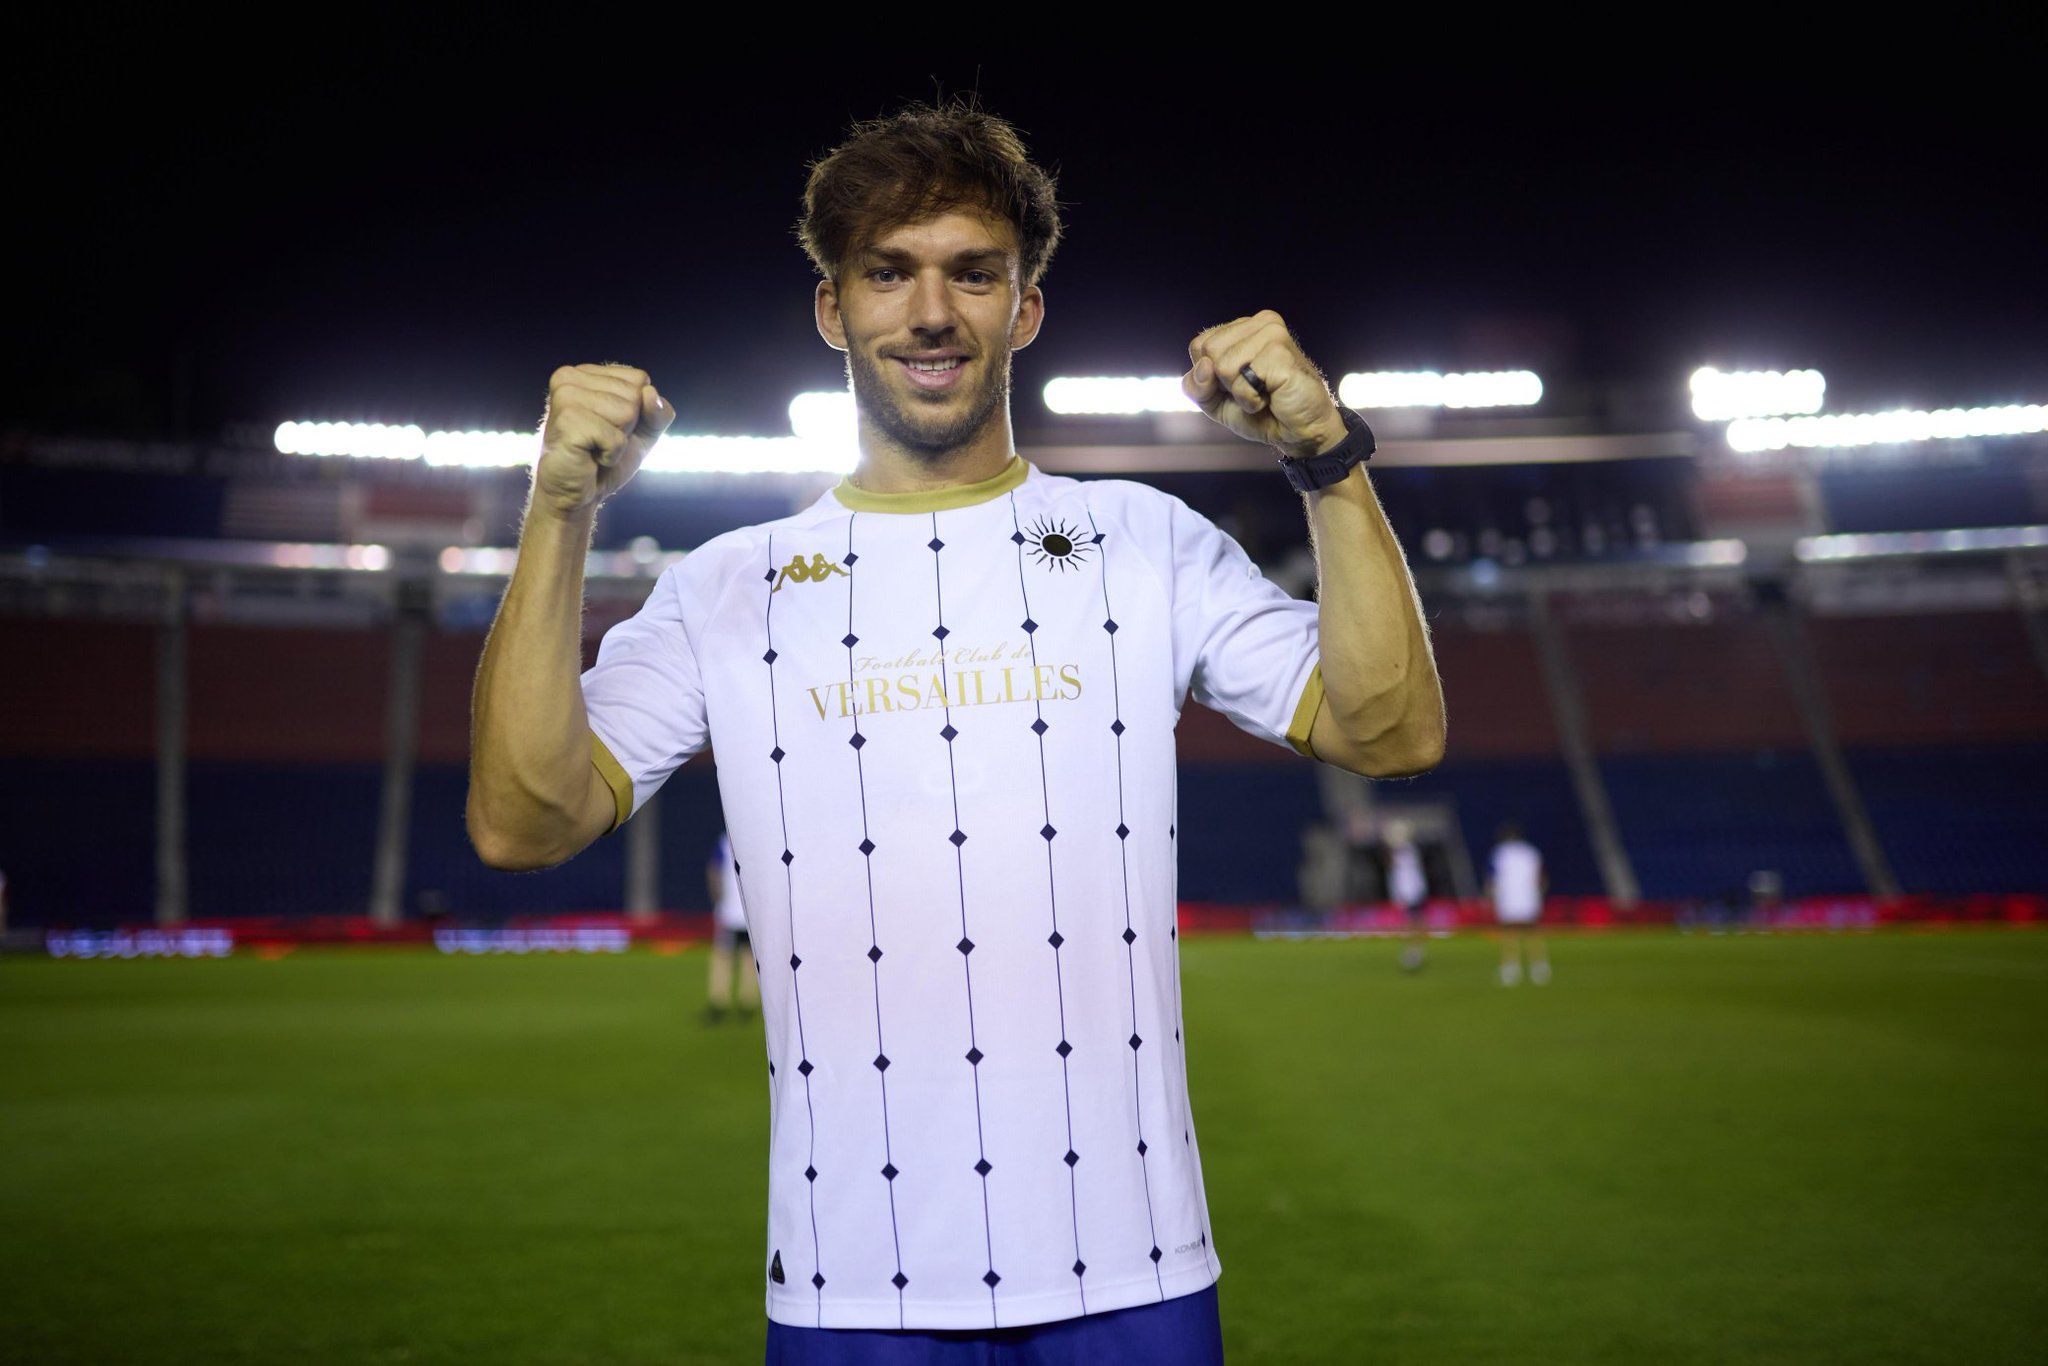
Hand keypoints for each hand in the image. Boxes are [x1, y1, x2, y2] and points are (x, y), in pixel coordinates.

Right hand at [534, 363, 673, 515]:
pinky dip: (611, 454)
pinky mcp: (566, 421)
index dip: (637, 412)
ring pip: (627, 413)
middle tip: (600, 441)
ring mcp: (565, 397)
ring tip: (594, 448)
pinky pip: (615, 437)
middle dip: (627, 427)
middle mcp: (570, 377)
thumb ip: (657, 411)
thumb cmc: (605, 461)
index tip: (610, 426)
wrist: (577, 495)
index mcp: (586, 373)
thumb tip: (649, 393)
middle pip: (635, 395)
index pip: (640, 379)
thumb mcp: (643, 432)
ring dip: (618, 441)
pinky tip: (590, 457)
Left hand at [1182, 311, 1346, 457]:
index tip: (1237, 385)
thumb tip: (1205, 366)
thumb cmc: (1261, 414)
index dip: (1209, 376)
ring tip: (1264, 392)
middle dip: (1224, 383)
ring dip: (1239, 393)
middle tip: (1253, 388)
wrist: (1298, 433)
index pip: (1199, 345)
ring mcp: (1272, 334)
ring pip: (1223, 366)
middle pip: (1208, 351)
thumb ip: (1195, 386)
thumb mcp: (1215, 402)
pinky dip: (1251, 401)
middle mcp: (1259, 323)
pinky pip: (1242, 382)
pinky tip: (1272, 396)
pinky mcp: (1281, 352)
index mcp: (1243, 328)